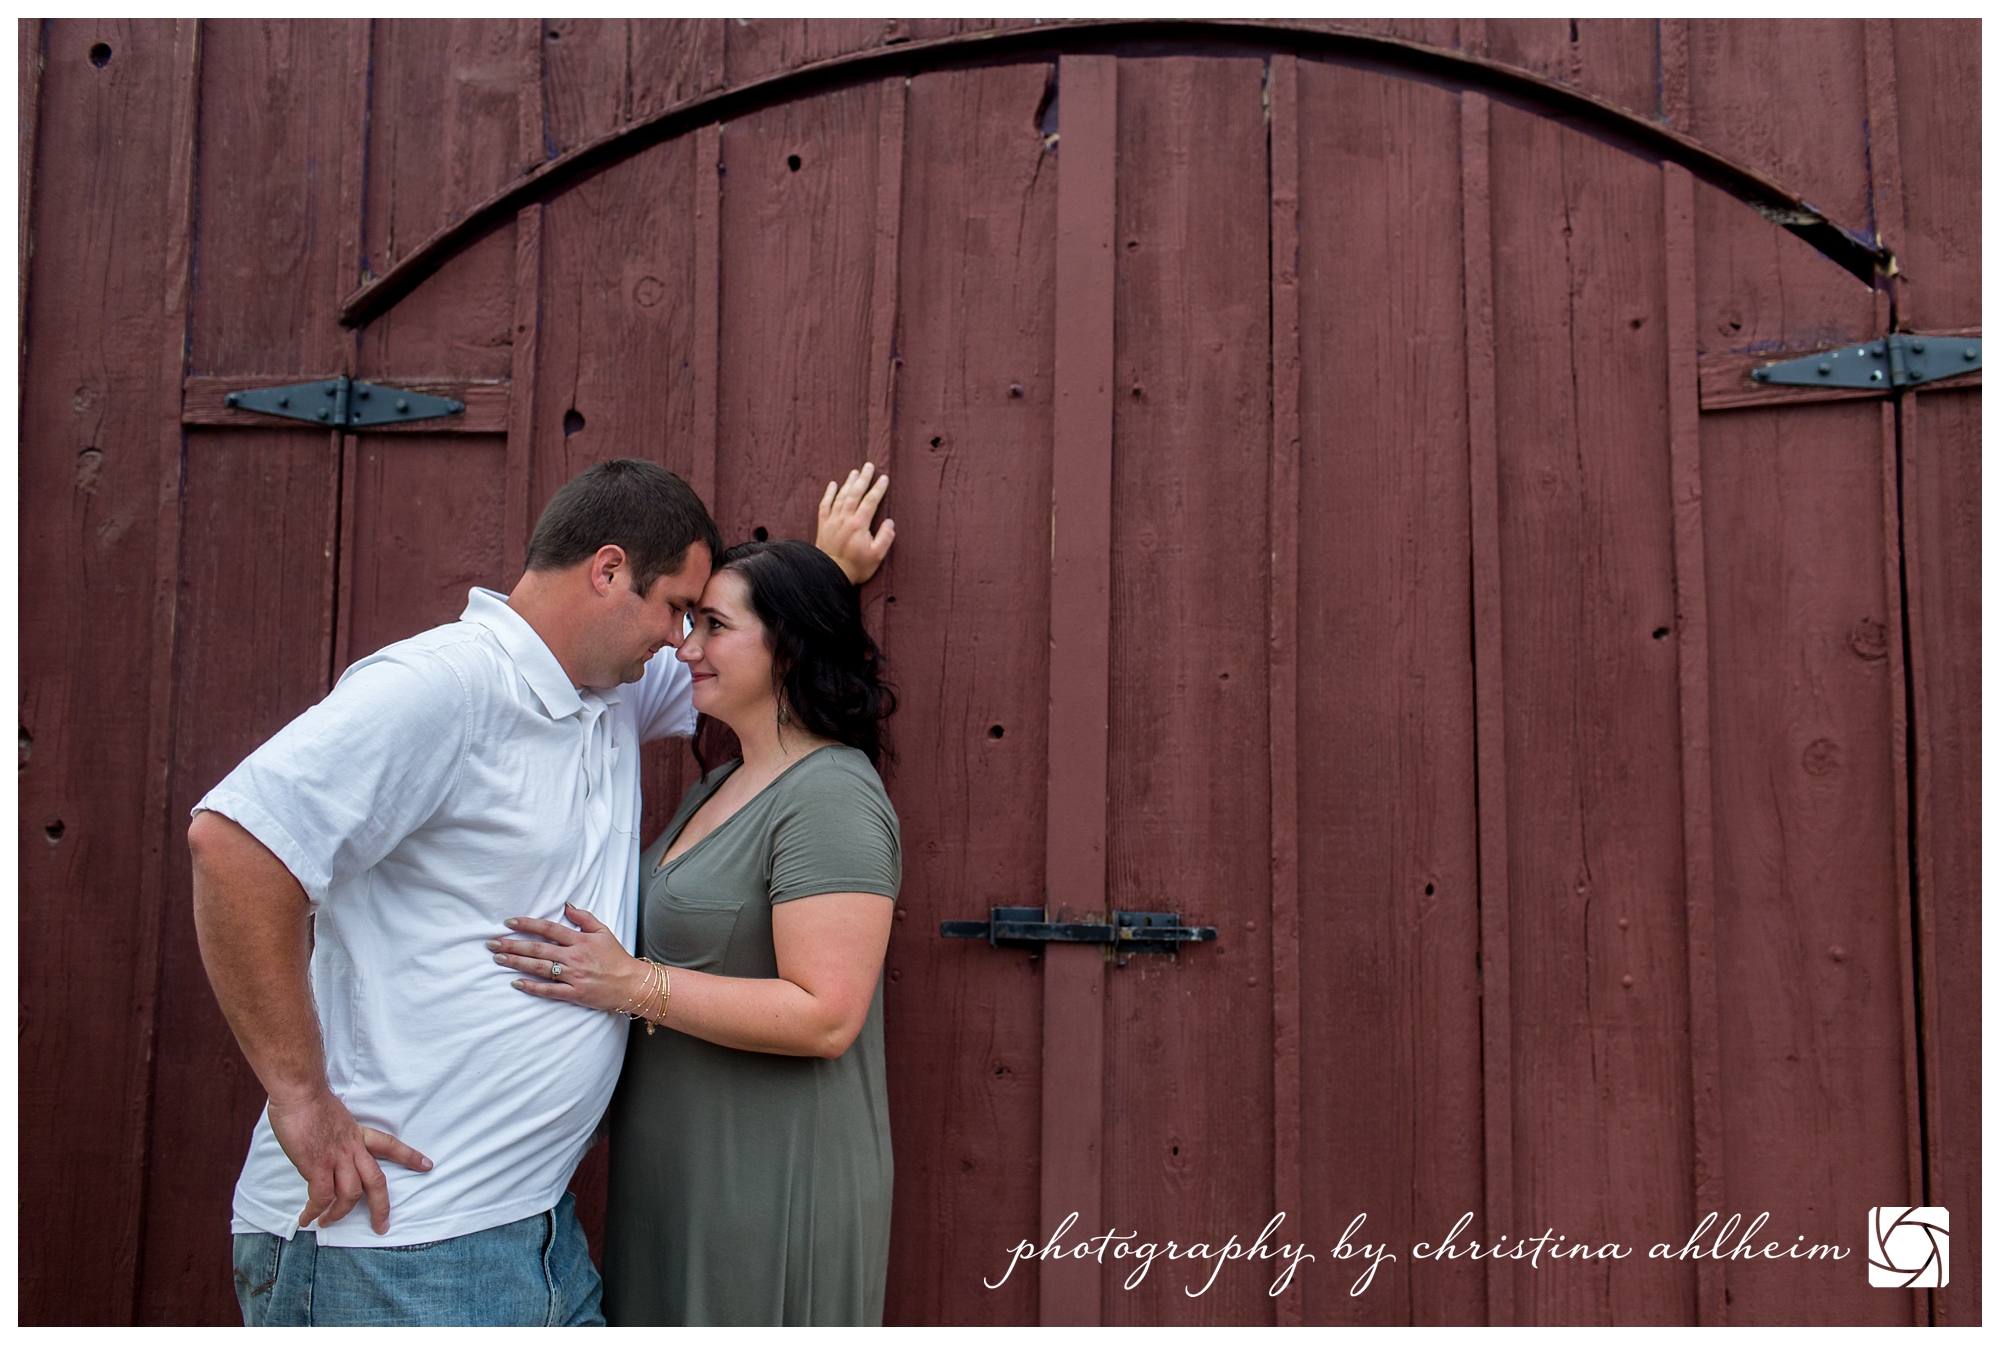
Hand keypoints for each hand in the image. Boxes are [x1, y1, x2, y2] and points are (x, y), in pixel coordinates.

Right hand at [266, 1088, 431, 1234]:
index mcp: (358, 1134)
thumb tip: (330, 1147)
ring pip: (350, 1195)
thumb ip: (339, 1135)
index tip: (428, 1166)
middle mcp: (352, 1148)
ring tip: (328, 1222)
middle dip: (381, 1207)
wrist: (300, 1092)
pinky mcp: (317, 1166)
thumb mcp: (336, 1117)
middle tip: (381, 1226)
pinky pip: (321, 1197)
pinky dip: (315, 1211)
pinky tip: (308, 1218)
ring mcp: (336, 1158)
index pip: (390, 1145)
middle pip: (376, 1182)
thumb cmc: (311, 1101)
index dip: (409, 1157)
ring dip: (339, 1214)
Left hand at [492, 902, 643, 1013]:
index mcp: (580, 940)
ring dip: (517, 962)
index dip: (527, 924)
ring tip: (498, 958)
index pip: (549, 929)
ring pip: (539, 967)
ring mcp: (574, 976)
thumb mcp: (603, 932)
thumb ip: (584, 918)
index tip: (509, 922)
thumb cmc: (616, 957)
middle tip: (492, 943)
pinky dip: (532, 987)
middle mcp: (574, 956)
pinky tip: (516, 983)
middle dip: (512, 944)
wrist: (632, 983)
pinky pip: (549, 990)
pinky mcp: (575, 993)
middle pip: (538, 948)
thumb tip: (566, 906)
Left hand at [814, 462, 893, 583]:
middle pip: (855, 493)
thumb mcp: (877, 556)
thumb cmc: (856, 567)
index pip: (871, 501)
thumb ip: (885, 538)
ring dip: (848, 482)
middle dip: (863, 478)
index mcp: (859, 524)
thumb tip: (889, 522)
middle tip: (869, 465)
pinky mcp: (823, 525)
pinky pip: (825, 505)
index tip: (884, 478)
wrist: (829, 574)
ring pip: (841, 496)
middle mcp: (845, 518)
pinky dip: (829, 493)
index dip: (878, 488)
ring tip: (855, 472)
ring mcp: (832, 520)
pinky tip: (833, 485)